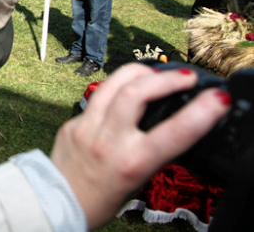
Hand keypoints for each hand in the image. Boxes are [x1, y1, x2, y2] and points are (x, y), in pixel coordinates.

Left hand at [50, 63, 230, 228]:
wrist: (59, 204)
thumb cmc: (104, 196)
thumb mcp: (140, 176)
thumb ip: (153, 148)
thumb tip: (173, 119)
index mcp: (132, 163)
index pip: (173, 133)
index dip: (200, 112)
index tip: (217, 98)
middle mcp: (107, 142)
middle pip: (136, 93)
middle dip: (167, 78)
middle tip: (186, 76)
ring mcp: (85, 129)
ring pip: (112, 84)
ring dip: (140, 72)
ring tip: (157, 73)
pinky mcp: (71, 123)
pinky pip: (96, 98)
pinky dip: (116, 91)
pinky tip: (125, 91)